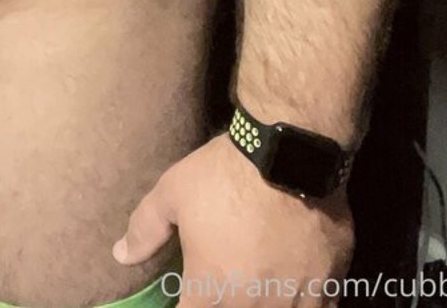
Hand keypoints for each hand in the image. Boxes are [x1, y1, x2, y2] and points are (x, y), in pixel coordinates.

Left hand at [113, 134, 354, 307]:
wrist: (287, 155)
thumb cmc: (223, 175)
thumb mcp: (173, 192)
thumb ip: (145, 228)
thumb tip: (120, 256)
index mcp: (209, 290)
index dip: (187, 306)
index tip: (189, 295)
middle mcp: (250, 306)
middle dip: (224, 303)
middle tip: (224, 283)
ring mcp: (290, 302)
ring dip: (261, 304)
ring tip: (255, 287)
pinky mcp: (326, 291)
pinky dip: (301, 305)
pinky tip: (291, 293)